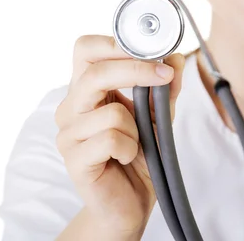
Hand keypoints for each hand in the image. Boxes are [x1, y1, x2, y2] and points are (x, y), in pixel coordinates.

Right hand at [54, 35, 185, 236]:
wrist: (130, 201)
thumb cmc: (139, 154)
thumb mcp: (159, 114)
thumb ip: (165, 87)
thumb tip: (175, 57)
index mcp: (87, 89)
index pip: (86, 49)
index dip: (116, 43)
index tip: (151, 48)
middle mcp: (71, 107)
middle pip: (94, 73)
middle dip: (135, 71)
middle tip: (164, 76)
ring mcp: (68, 134)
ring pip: (111, 112)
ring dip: (136, 128)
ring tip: (135, 142)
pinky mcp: (74, 159)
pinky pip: (110, 140)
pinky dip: (129, 148)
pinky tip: (125, 157)